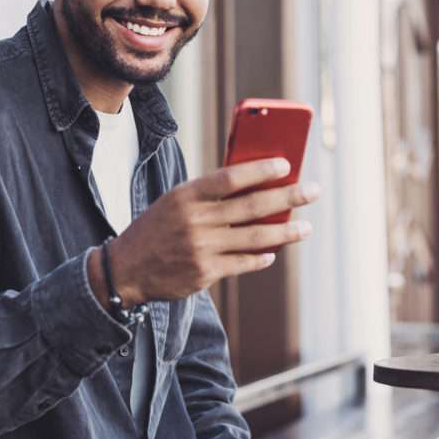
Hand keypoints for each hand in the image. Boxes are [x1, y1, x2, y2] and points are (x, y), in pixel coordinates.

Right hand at [88, 158, 318, 305]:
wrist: (126, 269)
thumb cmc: (159, 227)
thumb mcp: (175, 201)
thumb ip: (210, 194)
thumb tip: (256, 185)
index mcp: (187, 195)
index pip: (230, 177)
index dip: (260, 170)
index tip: (286, 164)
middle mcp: (195, 220)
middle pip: (251, 206)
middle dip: (288, 197)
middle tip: (313, 191)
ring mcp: (201, 248)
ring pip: (254, 238)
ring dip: (285, 233)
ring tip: (306, 228)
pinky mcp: (204, 273)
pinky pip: (243, 263)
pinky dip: (261, 257)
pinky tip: (274, 252)